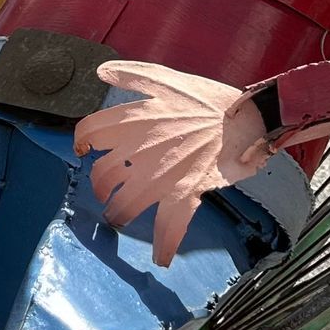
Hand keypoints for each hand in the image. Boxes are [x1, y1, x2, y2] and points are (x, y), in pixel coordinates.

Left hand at [73, 61, 272, 266]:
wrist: (248, 120)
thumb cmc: (209, 101)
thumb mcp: (168, 79)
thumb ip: (132, 75)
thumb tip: (101, 71)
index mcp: (134, 121)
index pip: (90, 133)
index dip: (82, 144)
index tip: (85, 152)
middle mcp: (140, 150)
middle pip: (102, 176)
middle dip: (101, 187)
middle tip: (107, 190)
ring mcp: (161, 175)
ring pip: (124, 206)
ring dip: (119, 215)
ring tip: (120, 218)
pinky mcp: (185, 193)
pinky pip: (169, 228)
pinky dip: (164, 247)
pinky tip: (162, 259)